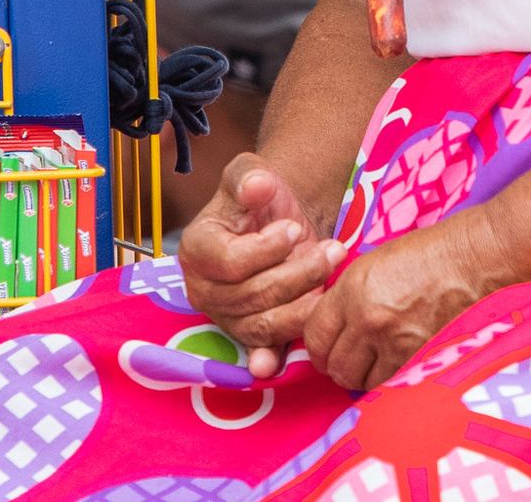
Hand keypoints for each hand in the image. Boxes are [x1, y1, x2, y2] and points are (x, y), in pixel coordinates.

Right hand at [179, 154, 347, 378]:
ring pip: (265, 323)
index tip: (292, 229)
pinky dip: (275, 357)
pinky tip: (286, 358)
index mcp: (196, 250)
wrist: (279, 218)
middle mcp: (204, 289)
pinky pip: (264, 348)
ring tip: (333, 272)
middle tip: (332, 250)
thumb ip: (250, 177)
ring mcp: (225, 317)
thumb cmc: (260, 195)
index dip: (266, 249)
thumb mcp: (250, 172)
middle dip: (298, 273)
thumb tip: (258, 185)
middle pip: (252, 296)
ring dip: (305, 302)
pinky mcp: (248, 335)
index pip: (230, 262)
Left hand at [304, 207, 508, 392]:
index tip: (325, 349)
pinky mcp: (419, 358)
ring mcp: (394, 341)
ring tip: (373, 364)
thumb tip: (332, 323)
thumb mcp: (375, 263)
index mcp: (352, 288)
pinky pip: (389, 384)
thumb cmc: (429, 253)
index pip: (315, 334)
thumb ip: (348, 295)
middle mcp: (367, 318)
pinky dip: (388, 380)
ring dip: (362, 376)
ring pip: (359, 381)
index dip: (317, 346)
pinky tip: (394, 366)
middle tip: (349, 361)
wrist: (475, 259)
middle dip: (337, 366)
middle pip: (334, 365)